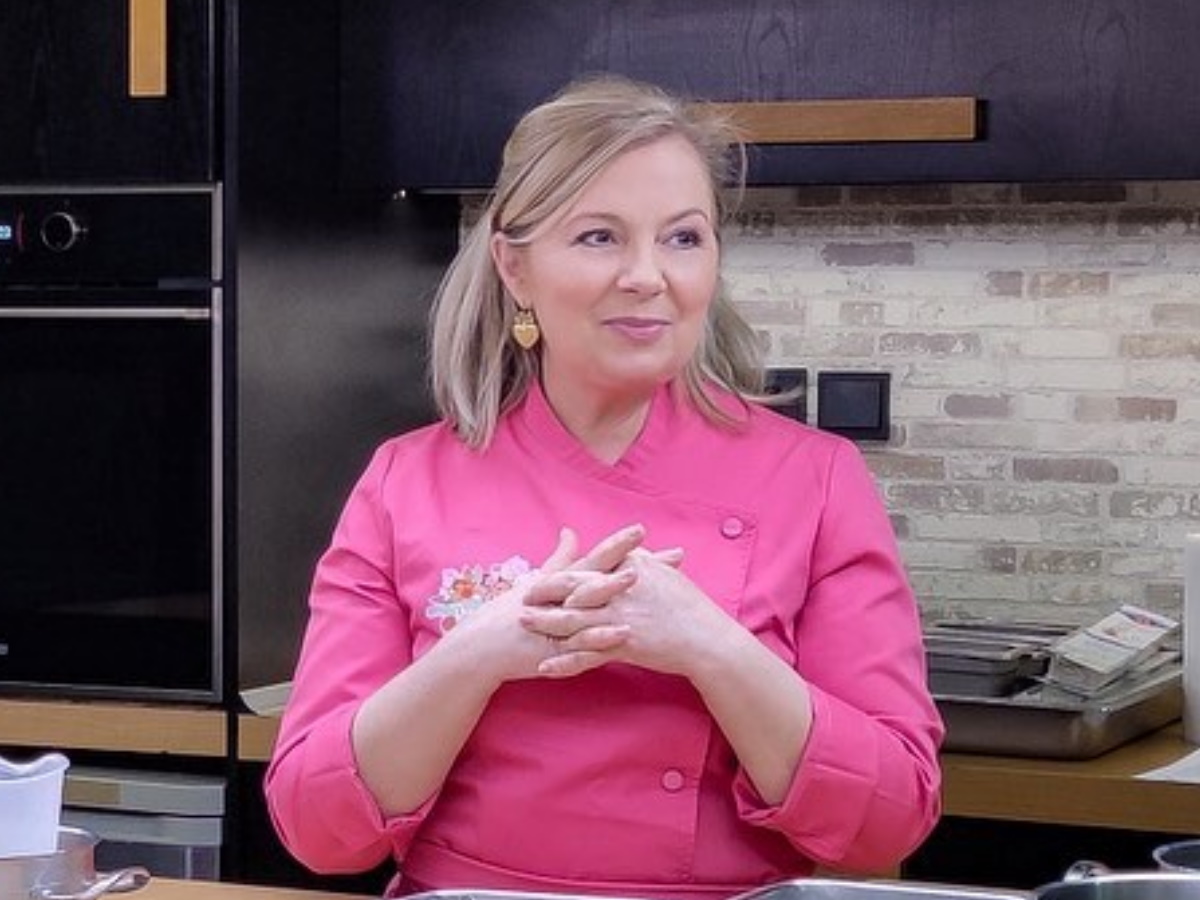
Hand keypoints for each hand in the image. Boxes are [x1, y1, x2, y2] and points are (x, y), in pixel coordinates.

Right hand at [441, 526, 644, 683]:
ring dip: (616, 589)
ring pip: (593, 602)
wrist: (480, 649)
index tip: (645, 529)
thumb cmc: (509, 615)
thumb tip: (570, 532)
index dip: (622, 544)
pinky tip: (624, 633)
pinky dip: (601, 636)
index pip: (596, 557)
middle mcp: (563, 596)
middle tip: (674, 554)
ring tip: (642, 578)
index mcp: (562, 581)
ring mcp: (560, 620)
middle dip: (641, 565)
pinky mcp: (556, 648)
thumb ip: (559, 560)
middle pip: (606, 574)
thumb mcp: (537, 582)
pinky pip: (582, 641)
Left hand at [522, 537, 729, 679]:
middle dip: (545, 593)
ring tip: (524, 625)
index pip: (589, 567)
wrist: (708, 640)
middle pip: (575, 589)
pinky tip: (546, 667)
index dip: (562, 573)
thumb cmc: (690, 607)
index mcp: (631, 568)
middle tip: (520, 598)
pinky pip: (588, 654)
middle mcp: (623, 590)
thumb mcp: (665, 575)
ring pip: (575, 620)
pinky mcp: (624, 644)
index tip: (540, 576)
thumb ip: (640, 561)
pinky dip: (566, 660)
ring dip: (546, 623)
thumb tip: (627, 552)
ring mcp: (622, 617)